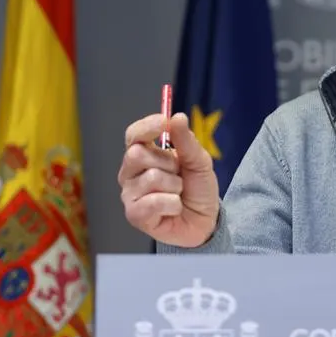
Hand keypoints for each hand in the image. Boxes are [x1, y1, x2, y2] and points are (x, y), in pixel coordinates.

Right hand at [118, 112, 219, 246]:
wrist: (205, 220)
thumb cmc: (197, 188)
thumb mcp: (199, 161)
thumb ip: (186, 141)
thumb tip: (176, 117)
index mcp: (144, 155)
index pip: (133, 135)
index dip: (146, 127)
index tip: (164, 121)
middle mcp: (130, 173)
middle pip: (137, 154)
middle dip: (168, 162)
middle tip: (179, 174)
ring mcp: (130, 194)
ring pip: (151, 178)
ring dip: (175, 186)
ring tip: (178, 194)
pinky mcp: (135, 215)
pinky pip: (154, 202)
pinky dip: (173, 204)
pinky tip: (175, 208)